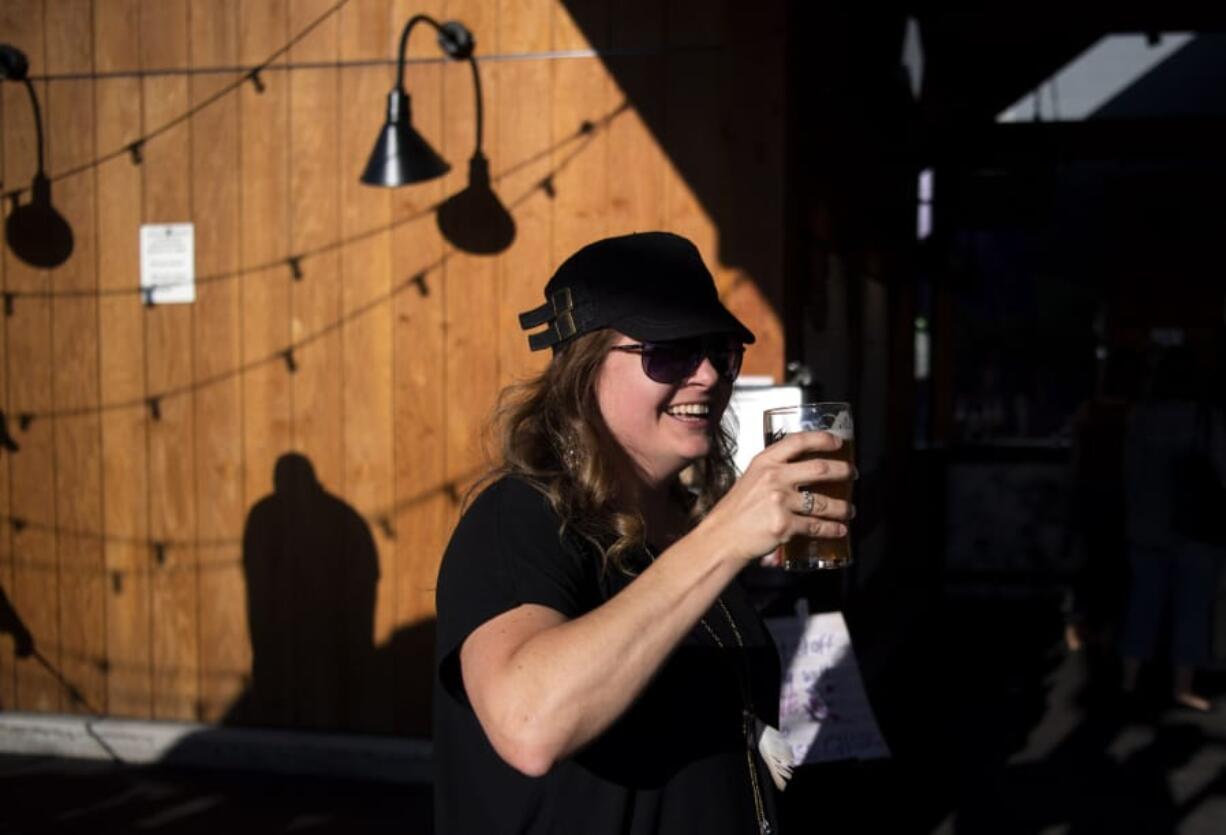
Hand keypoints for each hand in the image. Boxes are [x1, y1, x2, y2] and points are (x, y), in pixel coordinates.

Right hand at [698, 430, 854, 563]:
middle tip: (852, 475)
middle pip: (819, 468)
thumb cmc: (735, 510)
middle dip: (843, 471)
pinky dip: (832, 529)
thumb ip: (774, 472)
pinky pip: (816, 526)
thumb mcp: (751, 479)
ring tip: (848, 509)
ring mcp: (779, 501)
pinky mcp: (784, 525)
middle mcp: (773, 477)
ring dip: (842, 507)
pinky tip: (839, 529)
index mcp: (764, 462)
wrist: (722, 537)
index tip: (838, 442)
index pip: (798, 441)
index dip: (822, 439)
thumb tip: (803, 470)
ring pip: (823, 502)